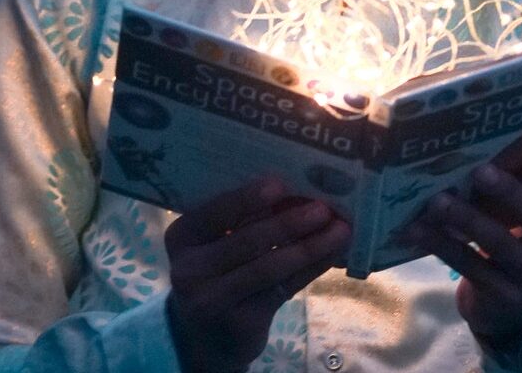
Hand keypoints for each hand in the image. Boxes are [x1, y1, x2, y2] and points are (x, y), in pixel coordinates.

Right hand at [164, 177, 350, 372]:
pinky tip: (332, 253)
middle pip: (246, 241)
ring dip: (309, 246)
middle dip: (289, 222)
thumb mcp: (215, 244)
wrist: (207, 337)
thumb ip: (243, 221)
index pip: (214, 213)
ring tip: (339, 229)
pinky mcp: (241, 322)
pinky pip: (284, 288)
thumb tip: (297, 190)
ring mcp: (213, 300)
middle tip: (323, 208)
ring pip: (269, 267)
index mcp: (181, 236)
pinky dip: (311, 267)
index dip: (247, 199)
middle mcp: (189, 269)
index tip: (280, 184)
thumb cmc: (217, 272)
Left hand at [402, 139, 521, 338]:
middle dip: (509, 192)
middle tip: (480, 170)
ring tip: (437, 200)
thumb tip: (500, 133)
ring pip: (500, 244)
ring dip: (466, 219)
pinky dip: (441, 244)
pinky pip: (470, 266)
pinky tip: (416, 229)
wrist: (510, 311)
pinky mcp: (505, 298)